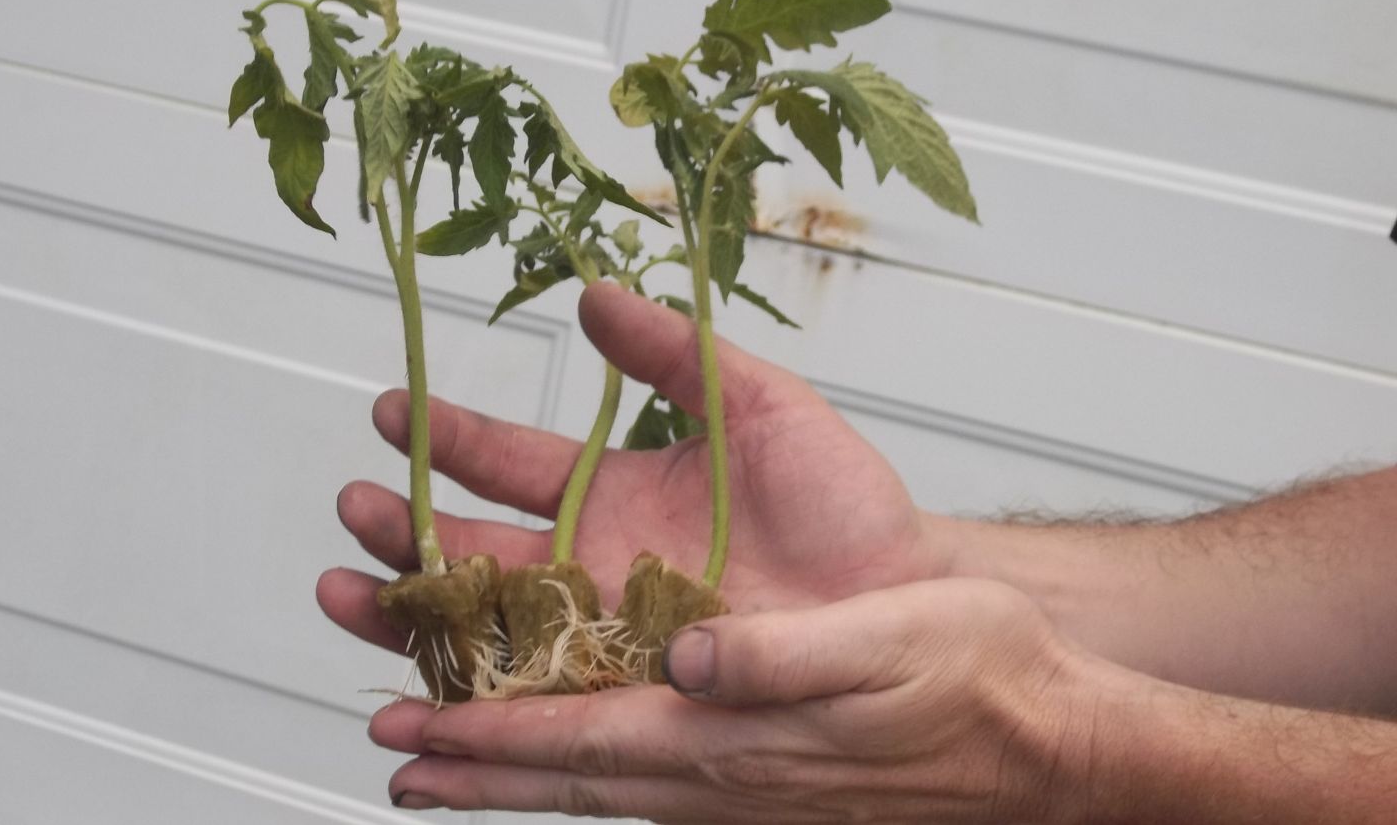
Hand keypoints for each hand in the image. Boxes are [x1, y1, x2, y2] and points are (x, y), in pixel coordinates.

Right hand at [319, 282, 950, 651]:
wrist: (902, 606)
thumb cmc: (845, 508)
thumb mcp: (760, 406)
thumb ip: (676, 352)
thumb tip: (596, 292)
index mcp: (612, 493)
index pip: (507, 461)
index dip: (448, 437)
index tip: (392, 409)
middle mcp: (591, 566)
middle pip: (472, 550)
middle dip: (405, 532)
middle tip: (353, 511)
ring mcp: (599, 637)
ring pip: (481, 628)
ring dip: (409, 613)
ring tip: (347, 597)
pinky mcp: (622, 700)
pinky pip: (530, 707)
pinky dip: (465, 710)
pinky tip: (415, 710)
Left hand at [368, 578, 1104, 822]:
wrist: (1045, 738)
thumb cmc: (971, 677)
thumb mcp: (881, 648)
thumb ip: (778, 660)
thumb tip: (686, 660)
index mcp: (733, 738)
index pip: (579, 743)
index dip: (485, 738)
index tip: (409, 731)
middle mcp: (719, 775)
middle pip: (565, 776)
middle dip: (470, 765)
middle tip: (392, 757)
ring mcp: (739, 788)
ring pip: (596, 785)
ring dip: (510, 775)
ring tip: (444, 772)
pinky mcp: (762, 779)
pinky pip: (643, 782)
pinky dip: (579, 773)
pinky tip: (569, 765)